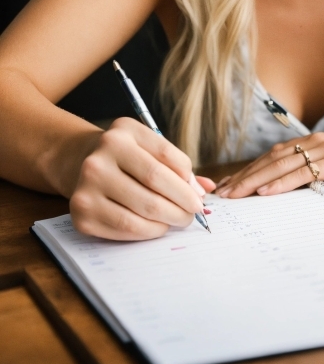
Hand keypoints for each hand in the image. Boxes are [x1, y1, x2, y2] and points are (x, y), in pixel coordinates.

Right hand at [70, 117, 215, 239]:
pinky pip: (124, 228)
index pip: (166, 156)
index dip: (187, 179)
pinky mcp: (81, 212)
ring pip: (142, 210)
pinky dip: (148, 231)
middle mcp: (101, 155)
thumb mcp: (147, 147)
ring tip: (178, 220)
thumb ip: (176, 166)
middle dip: (182, 202)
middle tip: (193, 213)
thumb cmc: (125, 157)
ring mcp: (87, 185)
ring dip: (168, 220)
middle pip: (155, 183)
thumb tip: (205, 189)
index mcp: (123, 132)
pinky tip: (156, 227)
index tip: (198, 196)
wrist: (78, 162)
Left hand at [217, 116, 323, 198]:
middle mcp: (314, 143)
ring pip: (280, 167)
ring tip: (234, 195)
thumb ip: (323, 169)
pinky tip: (266, 192)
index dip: (248, 172)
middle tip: (220, 195)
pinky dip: (282, 183)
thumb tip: (304, 187)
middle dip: (242, 178)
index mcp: (313, 143)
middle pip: (269, 162)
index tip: (228, 187)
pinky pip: (305, 173)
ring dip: (253, 181)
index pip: (272, 159)